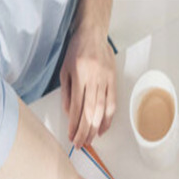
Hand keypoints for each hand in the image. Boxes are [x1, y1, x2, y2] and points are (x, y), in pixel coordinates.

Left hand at [60, 27, 116, 149]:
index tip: (72, 136)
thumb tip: (69, 114)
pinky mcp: (113, 81)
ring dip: (96, 128)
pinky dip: (108, 119)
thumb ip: (67, 92)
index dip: (74, 124)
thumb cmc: (77, 50)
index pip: (76, 106)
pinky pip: (112, 104)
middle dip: (85, 131)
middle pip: (90, 112)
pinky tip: (103, 129)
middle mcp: (94, 80)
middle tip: (81, 144)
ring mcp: (105, 81)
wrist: (93, 33)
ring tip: (91, 140)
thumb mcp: (65, 69)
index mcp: (79, 76)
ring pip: (101, 110)